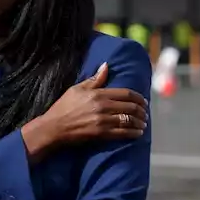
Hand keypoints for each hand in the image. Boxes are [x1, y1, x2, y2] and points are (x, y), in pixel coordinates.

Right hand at [21, 62, 146, 160]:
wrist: (53, 127)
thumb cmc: (63, 107)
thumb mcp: (77, 89)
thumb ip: (95, 79)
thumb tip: (106, 66)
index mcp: (98, 94)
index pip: (126, 94)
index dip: (139, 98)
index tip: (144, 101)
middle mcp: (103, 107)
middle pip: (130, 107)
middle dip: (142, 111)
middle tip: (146, 113)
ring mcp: (102, 121)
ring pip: (129, 120)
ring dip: (140, 122)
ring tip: (144, 124)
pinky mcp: (101, 134)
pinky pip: (122, 133)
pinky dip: (133, 133)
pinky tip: (138, 133)